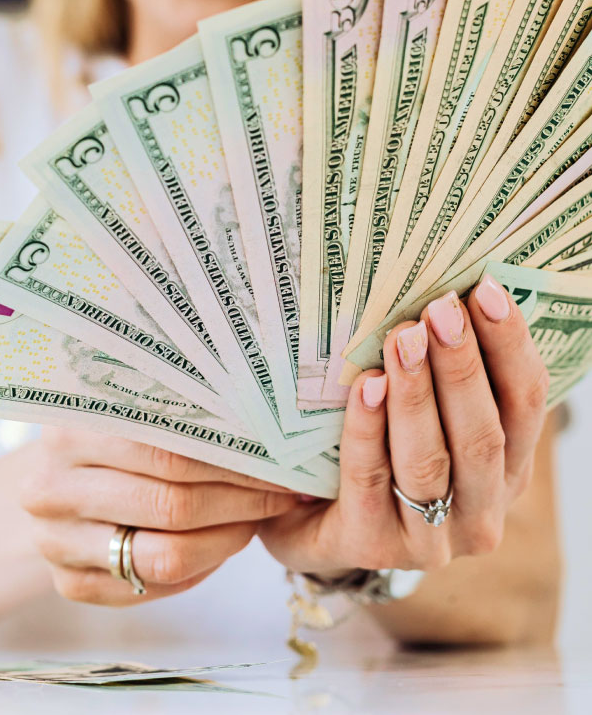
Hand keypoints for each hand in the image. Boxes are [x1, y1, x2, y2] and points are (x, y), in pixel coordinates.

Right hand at [21, 429, 297, 604]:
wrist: (50, 476)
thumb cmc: (108, 433)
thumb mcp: (128, 405)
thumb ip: (178, 409)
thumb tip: (265, 421)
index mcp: (70, 432)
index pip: (170, 454)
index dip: (233, 462)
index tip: (277, 460)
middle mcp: (52, 489)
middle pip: (172, 506)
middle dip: (240, 501)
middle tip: (281, 493)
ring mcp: (56, 542)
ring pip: (165, 556)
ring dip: (227, 539)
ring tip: (256, 518)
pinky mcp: (69, 583)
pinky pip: (150, 588)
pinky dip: (198, 569)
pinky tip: (219, 543)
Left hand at [259, 275, 549, 576]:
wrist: (312, 524)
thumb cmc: (379, 455)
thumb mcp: (423, 419)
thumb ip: (441, 375)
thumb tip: (445, 296)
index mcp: (506, 472)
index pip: (524, 406)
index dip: (510, 347)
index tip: (485, 290)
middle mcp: (480, 512)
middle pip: (483, 434)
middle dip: (462, 365)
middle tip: (440, 310)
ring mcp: (428, 539)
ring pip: (430, 460)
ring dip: (418, 393)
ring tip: (402, 337)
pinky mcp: (371, 544)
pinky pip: (370, 479)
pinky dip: (369, 429)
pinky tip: (366, 387)